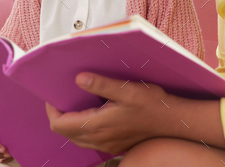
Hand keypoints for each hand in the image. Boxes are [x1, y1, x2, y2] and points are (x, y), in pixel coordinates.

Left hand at [46, 72, 170, 153]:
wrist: (171, 122)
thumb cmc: (152, 105)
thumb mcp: (126, 90)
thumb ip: (101, 84)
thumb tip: (79, 79)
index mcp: (98, 126)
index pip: (60, 125)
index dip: (52, 110)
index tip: (55, 96)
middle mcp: (99, 139)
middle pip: (65, 133)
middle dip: (60, 115)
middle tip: (63, 98)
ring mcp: (106, 144)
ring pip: (76, 138)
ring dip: (71, 123)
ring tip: (76, 104)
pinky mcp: (113, 145)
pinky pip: (89, 140)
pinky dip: (83, 128)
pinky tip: (93, 113)